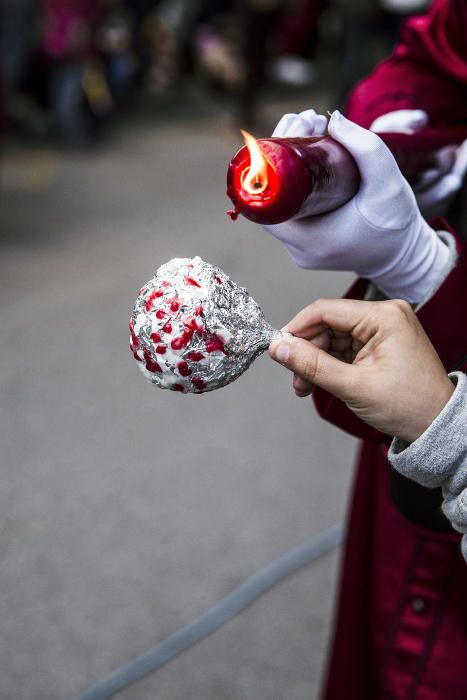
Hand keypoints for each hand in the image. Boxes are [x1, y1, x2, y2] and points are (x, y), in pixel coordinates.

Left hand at [263, 110, 450, 303]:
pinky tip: (309, 151)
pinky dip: (295, 179)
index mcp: (311, 240)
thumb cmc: (396, 223)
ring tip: (312, 129)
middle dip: (285, 151)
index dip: (276, 157)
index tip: (299, 127)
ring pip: (279, 199)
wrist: (403, 256)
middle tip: (308, 121)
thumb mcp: (388, 184)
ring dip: (289, 163)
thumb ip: (366, 149)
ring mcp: (298, 247)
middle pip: (271, 194)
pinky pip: (288, 207)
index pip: (269, 198)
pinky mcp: (303, 242)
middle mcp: (297, 249)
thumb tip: (333, 119)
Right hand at [269, 297, 454, 442]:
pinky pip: (346, 347)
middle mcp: (385, 315)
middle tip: (295, 379)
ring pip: (334, 338)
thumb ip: (312, 365)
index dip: (296, 329)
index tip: (277, 349)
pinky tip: (323, 382)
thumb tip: (278, 348)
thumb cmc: (408, 406)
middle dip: (307, 352)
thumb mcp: (353, 386)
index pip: (325, 310)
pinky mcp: (382, 343)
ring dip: (317, 361)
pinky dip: (331, 364)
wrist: (437, 426)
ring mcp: (384, 329)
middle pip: (328, 324)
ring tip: (307, 387)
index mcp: (383, 316)